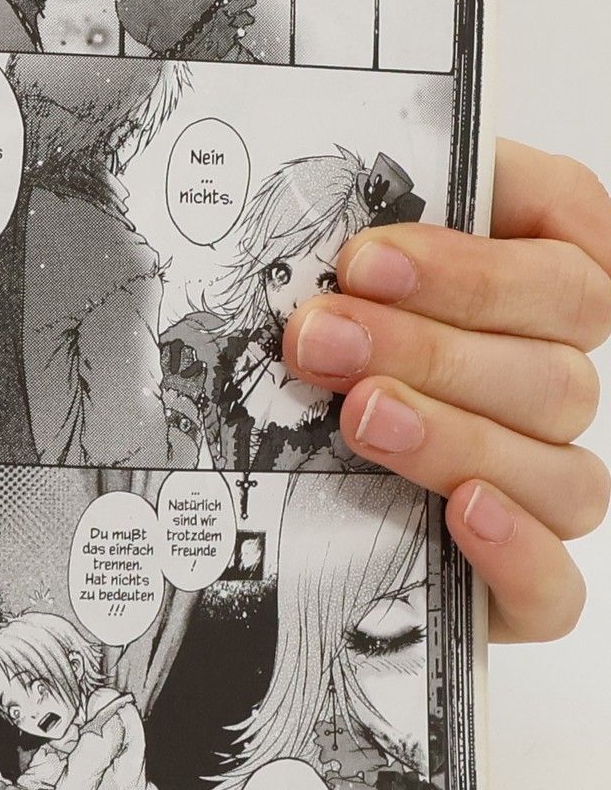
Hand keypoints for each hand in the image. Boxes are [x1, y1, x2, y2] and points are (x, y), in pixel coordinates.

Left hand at [281, 141, 610, 640]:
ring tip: (360, 413)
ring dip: (454, 432)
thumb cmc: (286, 351)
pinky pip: (556, 586)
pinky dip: (520, 549)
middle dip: (429, 343)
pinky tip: (461, 510)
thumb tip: (320, 203)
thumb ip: (338, 218)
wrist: (219, 497)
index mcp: (519, 289)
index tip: (365, 258)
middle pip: (553, 361)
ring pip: (558, 465)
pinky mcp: (512, 586)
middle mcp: (542, 384)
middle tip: (321, 336)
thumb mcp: (298, 268)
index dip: (476, 258)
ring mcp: (535, 488)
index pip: (571, 246)